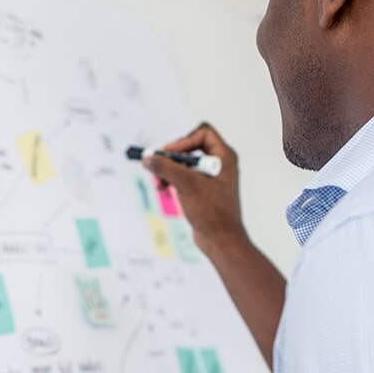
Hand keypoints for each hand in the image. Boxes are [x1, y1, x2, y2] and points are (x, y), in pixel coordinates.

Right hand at [144, 122, 245, 253]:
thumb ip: (166, 168)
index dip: (184, 140)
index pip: (203, 133)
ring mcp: (211, 178)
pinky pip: (184, 178)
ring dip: (169, 171)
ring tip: (159, 182)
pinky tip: (164, 189)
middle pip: (190, 148)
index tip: (170, 153)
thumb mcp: (187, 184)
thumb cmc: (214, 213)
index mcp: (224, 157)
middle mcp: (219, 164)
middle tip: (158, 164)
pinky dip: (172, 181)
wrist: (221, 240)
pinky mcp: (203, 191)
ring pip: (184, 164)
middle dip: (171, 158)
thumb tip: (149, 158)